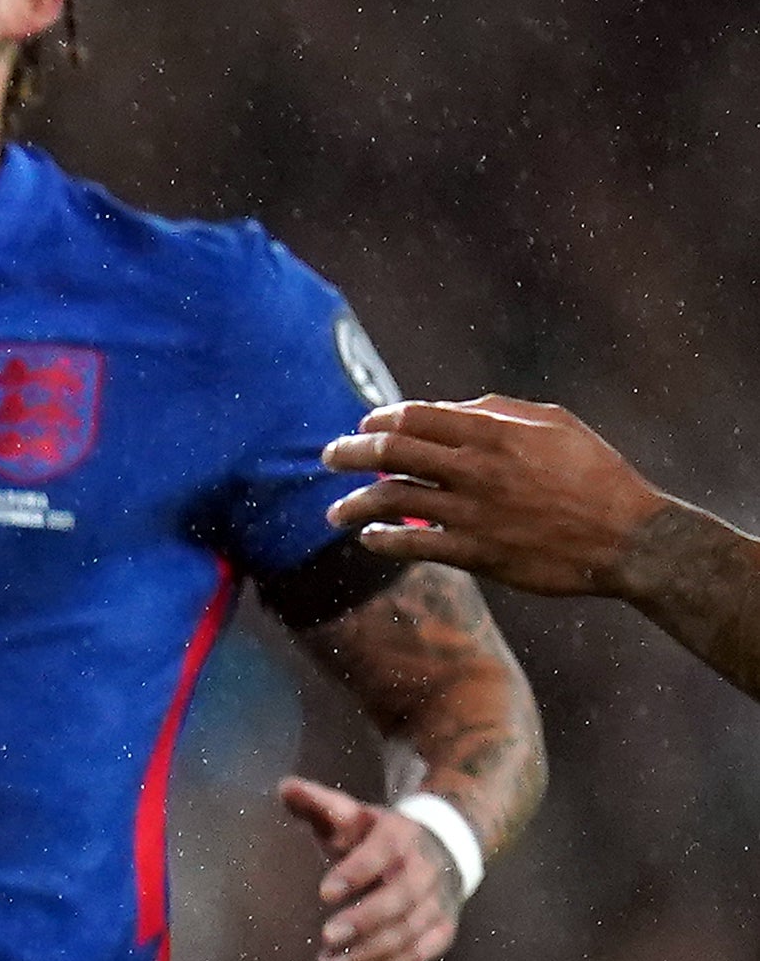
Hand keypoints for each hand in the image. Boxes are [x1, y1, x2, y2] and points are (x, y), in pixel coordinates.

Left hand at [277, 776, 465, 960]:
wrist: (442, 846)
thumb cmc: (379, 834)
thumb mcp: (352, 814)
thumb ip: (318, 803)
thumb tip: (285, 788)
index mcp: (400, 835)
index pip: (381, 853)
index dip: (355, 872)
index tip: (323, 892)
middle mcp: (426, 869)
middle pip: (400, 899)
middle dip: (364, 920)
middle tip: (327, 937)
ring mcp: (438, 902)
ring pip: (410, 932)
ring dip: (370, 953)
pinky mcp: (443, 928)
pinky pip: (420, 953)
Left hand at [322, 397, 666, 597]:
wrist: (631, 539)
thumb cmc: (597, 475)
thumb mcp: (556, 425)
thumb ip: (498, 410)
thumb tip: (450, 407)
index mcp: (493, 432)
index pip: (413, 416)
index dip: (378, 419)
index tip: (363, 427)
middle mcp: (475, 468)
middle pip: (389, 452)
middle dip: (348, 452)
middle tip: (328, 458)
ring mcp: (472, 512)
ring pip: (389, 499)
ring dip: (352, 503)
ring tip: (334, 511)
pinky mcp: (476, 553)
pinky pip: (411, 544)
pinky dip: (380, 538)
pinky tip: (366, 537)